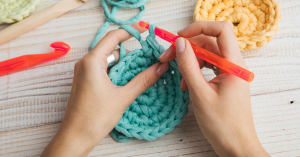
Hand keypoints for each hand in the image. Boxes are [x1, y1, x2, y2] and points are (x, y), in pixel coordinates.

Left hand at [41, 23, 168, 156]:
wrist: (75, 137)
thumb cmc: (94, 118)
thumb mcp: (123, 97)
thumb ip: (143, 80)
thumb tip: (160, 67)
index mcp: (92, 61)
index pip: (113, 37)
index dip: (130, 31)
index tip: (144, 31)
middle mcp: (86, 63)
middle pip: (112, 49)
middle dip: (130, 52)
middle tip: (149, 58)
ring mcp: (85, 72)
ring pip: (109, 60)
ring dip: (125, 65)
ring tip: (142, 72)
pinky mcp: (86, 81)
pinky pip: (104, 70)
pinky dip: (117, 72)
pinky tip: (129, 81)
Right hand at [159, 21, 268, 156]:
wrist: (236, 146)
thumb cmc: (223, 125)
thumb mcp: (200, 94)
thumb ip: (189, 66)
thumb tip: (179, 43)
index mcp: (233, 64)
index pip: (220, 31)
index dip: (199, 28)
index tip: (179, 37)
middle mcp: (233, 65)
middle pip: (209, 43)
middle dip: (187, 47)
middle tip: (167, 57)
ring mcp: (229, 73)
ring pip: (206, 55)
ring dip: (190, 61)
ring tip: (179, 77)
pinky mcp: (224, 81)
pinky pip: (208, 68)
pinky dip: (195, 72)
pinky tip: (186, 84)